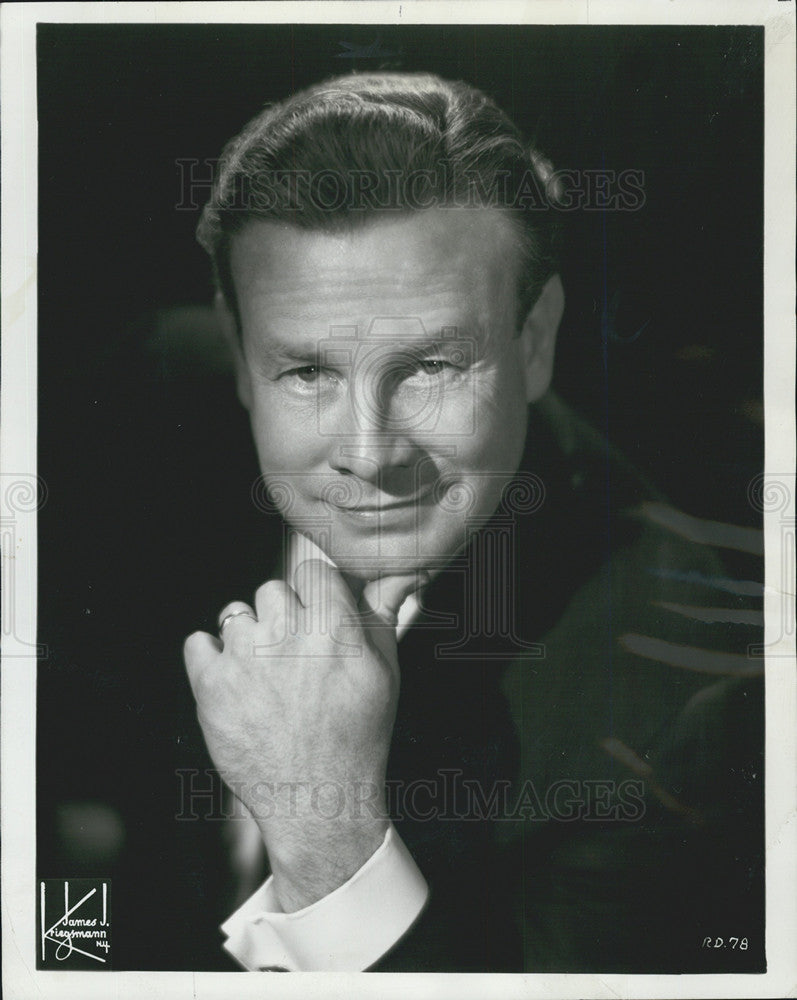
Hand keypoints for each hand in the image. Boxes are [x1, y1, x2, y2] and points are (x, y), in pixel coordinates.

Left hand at [183, 560, 420, 910]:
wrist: (318, 800)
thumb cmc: (357, 736)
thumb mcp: (385, 674)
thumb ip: (380, 616)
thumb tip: (396, 576)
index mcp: (334, 628)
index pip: (311, 570)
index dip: (314, 594)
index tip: (316, 618)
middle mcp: (287, 635)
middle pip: (272, 589)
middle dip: (282, 616)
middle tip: (293, 656)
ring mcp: (244, 658)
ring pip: (235, 613)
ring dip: (247, 637)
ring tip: (265, 676)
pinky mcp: (211, 685)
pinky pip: (198, 642)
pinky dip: (210, 658)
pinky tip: (235, 683)